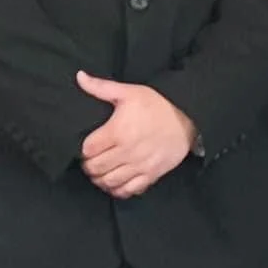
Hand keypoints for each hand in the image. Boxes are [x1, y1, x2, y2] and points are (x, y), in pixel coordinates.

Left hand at [75, 72, 196, 198]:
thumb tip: (79, 77)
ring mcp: (140, 165)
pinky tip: (115, 182)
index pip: (88, 150)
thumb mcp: (129, 92)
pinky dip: (118, 190)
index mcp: (118, 131)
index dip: (82, 151)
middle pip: (96, 168)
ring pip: (109, 182)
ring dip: (100, 179)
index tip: (85, 148)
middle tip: (91, 160)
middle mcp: (127, 151)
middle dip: (89, 166)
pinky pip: (129, 190)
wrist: (187, 118)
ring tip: (100, 172)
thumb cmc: (157, 105)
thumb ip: (101, 87)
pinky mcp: (151, 175)